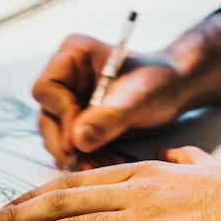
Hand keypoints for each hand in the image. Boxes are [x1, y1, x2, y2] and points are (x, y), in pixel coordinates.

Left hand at [0, 145, 220, 220]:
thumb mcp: (203, 163)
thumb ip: (180, 160)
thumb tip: (172, 157)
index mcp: (139, 171)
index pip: (72, 182)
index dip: (33, 196)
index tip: (5, 207)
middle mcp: (130, 189)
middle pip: (59, 201)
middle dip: (14, 215)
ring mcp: (140, 216)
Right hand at [32, 34, 187, 168]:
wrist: (174, 90)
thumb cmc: (159, 81)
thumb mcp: (138, 97)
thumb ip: (109, 116)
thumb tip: (78, 140)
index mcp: (73, 54)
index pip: (46, 89)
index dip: (62, 116)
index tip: (85, 137)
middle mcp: (65, 75)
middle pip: (47, 115)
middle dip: (67, 144)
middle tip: (91, 165)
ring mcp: (69, 98)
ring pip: (55, 134)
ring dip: (77, 156)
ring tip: (105, 166)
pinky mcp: (77, 119)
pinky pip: (70, 143)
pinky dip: (85, 158)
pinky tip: (106, 163)